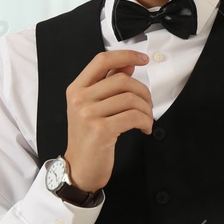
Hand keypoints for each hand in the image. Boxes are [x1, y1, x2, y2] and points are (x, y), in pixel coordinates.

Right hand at [63, 49, 152, 190]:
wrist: (80, 168)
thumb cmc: (89, 137)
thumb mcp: (93, 107)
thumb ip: (108, 84)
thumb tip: (128, 64)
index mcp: (76, 89)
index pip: (102, 60)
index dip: (125, 55)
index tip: (143, 59)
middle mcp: (79, 98)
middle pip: (122, 80)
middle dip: (143, 92)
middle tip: (147, 106)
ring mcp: (88, 114)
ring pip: (130, 98)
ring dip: (146, 110)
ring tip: (146, 120)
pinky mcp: (101, 130)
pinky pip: (133, 116)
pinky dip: (145, 121)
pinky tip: (144, 128)